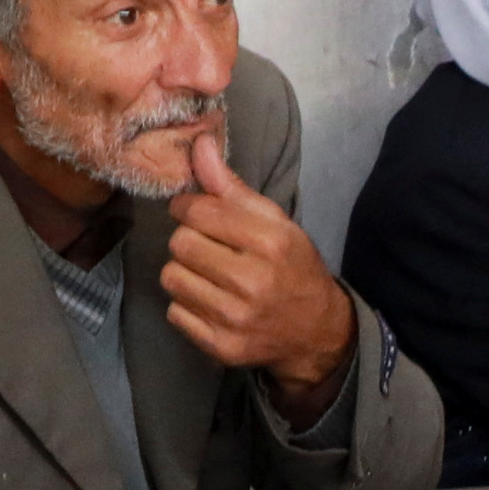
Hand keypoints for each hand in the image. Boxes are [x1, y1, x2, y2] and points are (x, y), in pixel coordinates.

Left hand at [160, 131, 359, 405]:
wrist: (316, 332)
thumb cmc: (292, 267)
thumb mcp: (274, 221)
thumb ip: (231, 186)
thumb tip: (198, 143)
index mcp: (270, 242)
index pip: (198, 211)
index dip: (190, 208)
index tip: (199, 214)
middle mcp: (253, 281)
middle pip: (180, 244)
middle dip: (188, 241)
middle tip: (209, 249)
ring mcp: (235, 318)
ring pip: (172, 278)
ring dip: (185, 273)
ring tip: (209, 276)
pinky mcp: (221, 346)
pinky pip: (175, 312)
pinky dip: (187, 306)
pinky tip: (211, 303)